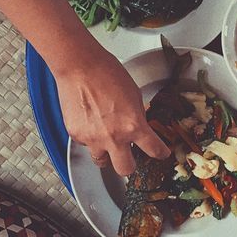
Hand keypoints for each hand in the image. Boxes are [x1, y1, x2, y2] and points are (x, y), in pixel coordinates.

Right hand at [55, 47, 170, 174]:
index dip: (160, 153)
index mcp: (133, 126)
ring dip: (106, 155)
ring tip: (105, 141)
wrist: (80, 67)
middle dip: (129, 165)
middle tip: (129, 157)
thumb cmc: (106, 73)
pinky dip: (89, 138)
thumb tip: (138, 123)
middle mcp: (114, 137)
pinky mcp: (76, 135)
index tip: (160, 154)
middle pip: (125, 170)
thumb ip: (137, 115)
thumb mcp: (134, 94)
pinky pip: (85, 145)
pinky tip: (89, 123)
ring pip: (101, 161)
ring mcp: (93, 138)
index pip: (153, 150)